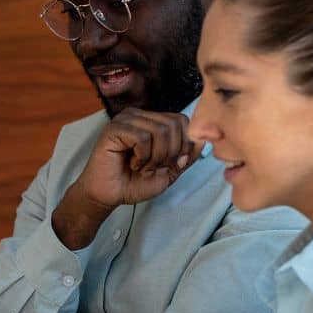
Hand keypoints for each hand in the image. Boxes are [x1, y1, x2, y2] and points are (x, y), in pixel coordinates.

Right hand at [52, 109, 201, 249]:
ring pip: (160, 131)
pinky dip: (143, 157)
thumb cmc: (133, 183)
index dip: (185, 144)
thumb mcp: (169, 170)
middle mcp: (139, 116)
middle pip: (174, 124)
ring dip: (156, 157)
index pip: (182, 120)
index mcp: (152, 121)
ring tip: (143, 168)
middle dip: (172, 153)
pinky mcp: (114, 129)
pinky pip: (142, 137)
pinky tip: (133, 164)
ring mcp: (126, 120)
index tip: (175, 164)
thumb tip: (203, 140)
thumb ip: (186, 155)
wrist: (108, 196)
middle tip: (156, 168)